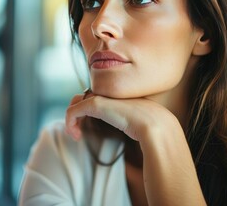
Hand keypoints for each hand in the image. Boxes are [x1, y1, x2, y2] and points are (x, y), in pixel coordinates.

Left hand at [65, 90, 180, 141]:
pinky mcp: (95, 104)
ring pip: (76, 102)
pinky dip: (69, 122)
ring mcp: (103, 96)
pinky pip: (73, 111)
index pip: (97, 95)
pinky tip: (76, 136)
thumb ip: (132, 120)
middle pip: (84, 96)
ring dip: (72, 118)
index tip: (88, 127)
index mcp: (120, 93)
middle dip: (77, 111)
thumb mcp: (141, 121)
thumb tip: (131, 133)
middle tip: (78, 130)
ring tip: (76, 135)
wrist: (157, 126)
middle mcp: (110, 91)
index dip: (88, 109)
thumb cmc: (153, 128)